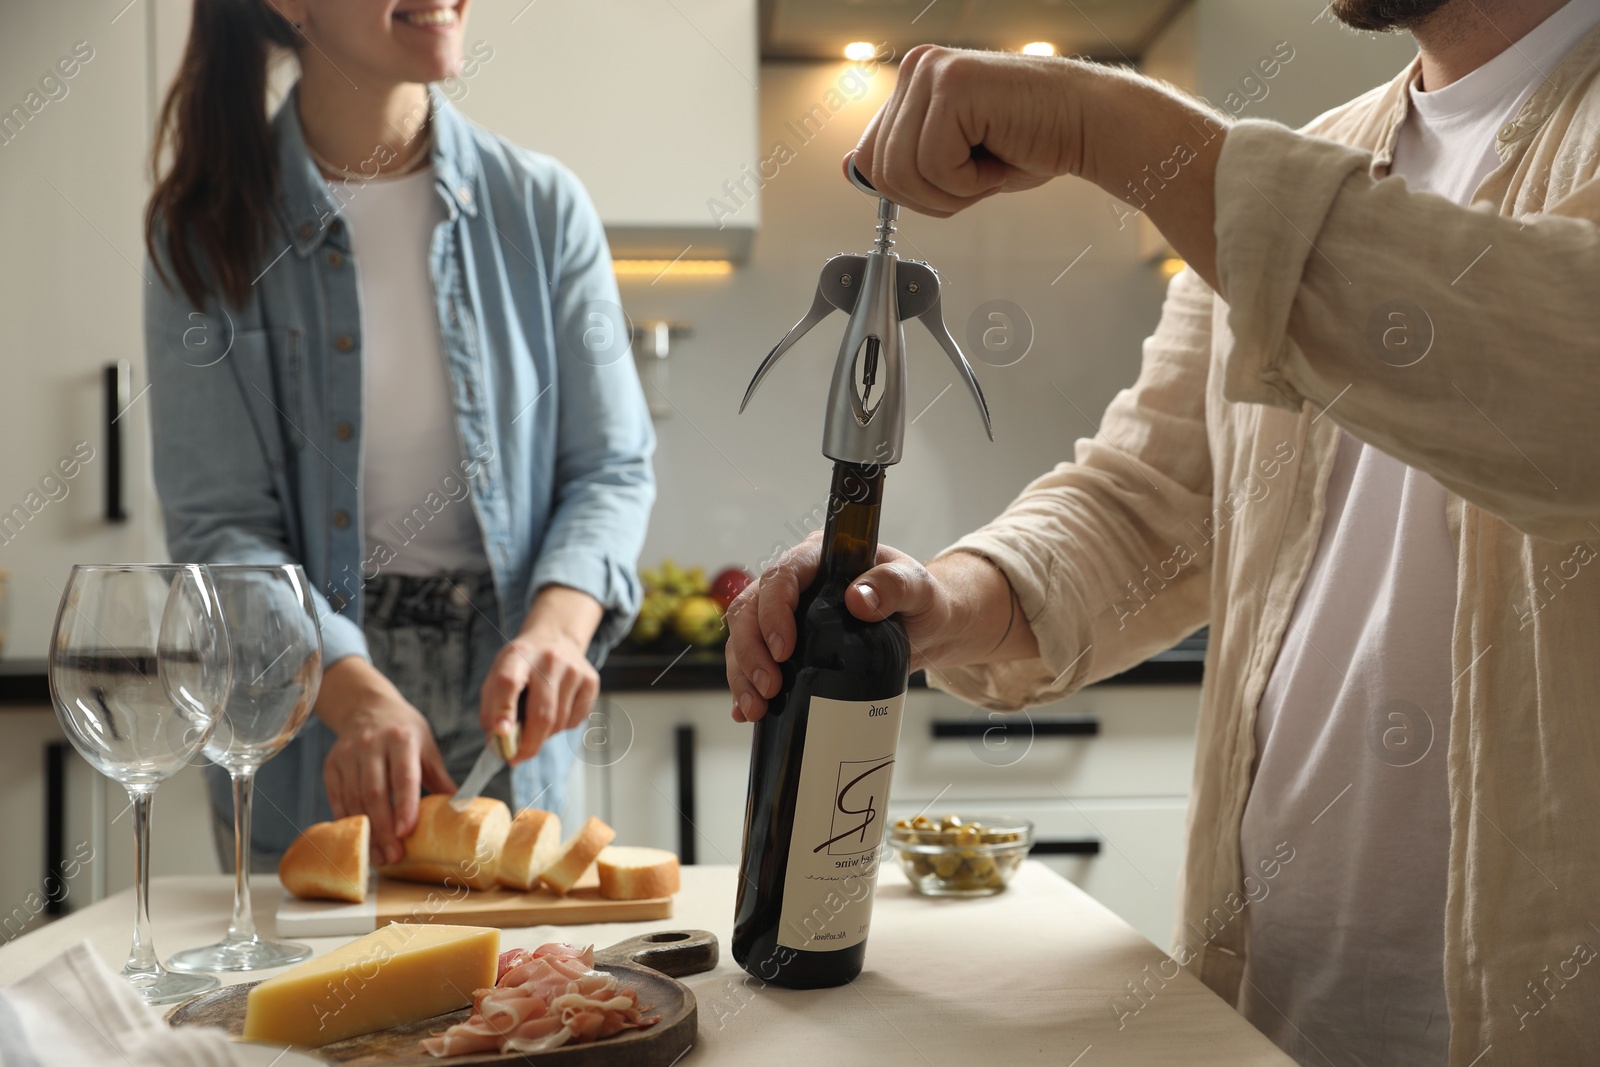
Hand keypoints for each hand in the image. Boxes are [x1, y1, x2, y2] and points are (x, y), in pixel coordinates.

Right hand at [316, 657, 455, 865]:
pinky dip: (347, 821)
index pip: (403, 776)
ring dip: (366, 831)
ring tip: (379, 856)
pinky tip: (359, 839)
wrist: (367, 707)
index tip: (407, 833)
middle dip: (383, 828)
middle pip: (375, 792)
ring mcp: (348, 755)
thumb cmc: (404, 730)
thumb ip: (439, 778)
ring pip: (354, 799)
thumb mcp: (426, 746)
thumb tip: (460, 809)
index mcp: (401, 739)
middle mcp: (371, 745)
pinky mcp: (331, 765)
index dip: (404, 806)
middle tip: (393, 856)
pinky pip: (337, 798)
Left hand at [479, 584, 603, 762]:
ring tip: (535, 723)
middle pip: (541, 713)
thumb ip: (491, 711)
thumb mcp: (496, 677)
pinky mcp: (591, 680)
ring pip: (559, 722)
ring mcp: (574, 670)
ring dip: (544, 735)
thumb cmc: (520, 666)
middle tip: (517, 758)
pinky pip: (575, 721)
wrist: (556, 639)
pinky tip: (556, 710)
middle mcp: (549, 660)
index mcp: (518, 656)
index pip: (508, 683)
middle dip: (529, 744)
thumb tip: (498, 746)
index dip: (503, 710)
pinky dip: (562, 727)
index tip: (500, 734)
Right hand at [725, 534, 1005, 722]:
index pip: (782, 575)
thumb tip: (857, 599)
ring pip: (744, 636)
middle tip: (770, 687)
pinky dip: (745, 686)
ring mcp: (788, 616)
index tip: (784, 649)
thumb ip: (894, 586)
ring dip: (742, 672)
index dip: (774, 611)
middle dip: (751, 650)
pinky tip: (746, 712)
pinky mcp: (788, 647)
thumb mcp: (918, 589)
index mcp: (820, 559)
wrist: (927, 629)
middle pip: (751, 608)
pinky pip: (753, 661)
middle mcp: (796, 584)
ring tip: (757, 707)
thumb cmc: (922, 600)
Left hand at [852, 44, 1223, 284]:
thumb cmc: (1032, 143)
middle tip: (978, 177)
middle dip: (930, 195)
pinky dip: (971, 181)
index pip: (869, 157)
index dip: (910, 191)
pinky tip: (1002, 154)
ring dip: (953, 191)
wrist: (1090, 127)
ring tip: (991, 165)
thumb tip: (850, 169)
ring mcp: (932, 71)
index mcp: (913, 82)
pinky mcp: (953, 85)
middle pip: (879, 169)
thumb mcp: (953, 162)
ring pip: (902, 172)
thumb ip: (903, 161)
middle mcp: (917, 67)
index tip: (956, 181)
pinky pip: (933, 165)